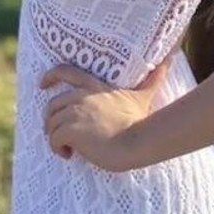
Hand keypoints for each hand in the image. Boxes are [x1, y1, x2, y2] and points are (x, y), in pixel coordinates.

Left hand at [39, 57, 171, 171]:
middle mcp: (80, 97)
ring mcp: (74, 113)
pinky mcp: (70, 130)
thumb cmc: (139, 121)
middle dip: (52, 120)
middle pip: (52, 105)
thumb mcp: (143, 96)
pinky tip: (69, 155)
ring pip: (50, 124)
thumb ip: (153, 78)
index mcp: (93, 87)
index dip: (50, 76)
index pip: (65, 71)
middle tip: (61, 134)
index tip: (42, 85)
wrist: (136, 142)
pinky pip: (53, 139)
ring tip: (67, 148)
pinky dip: (57, 149)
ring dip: (55, 137)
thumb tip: (171, 58)